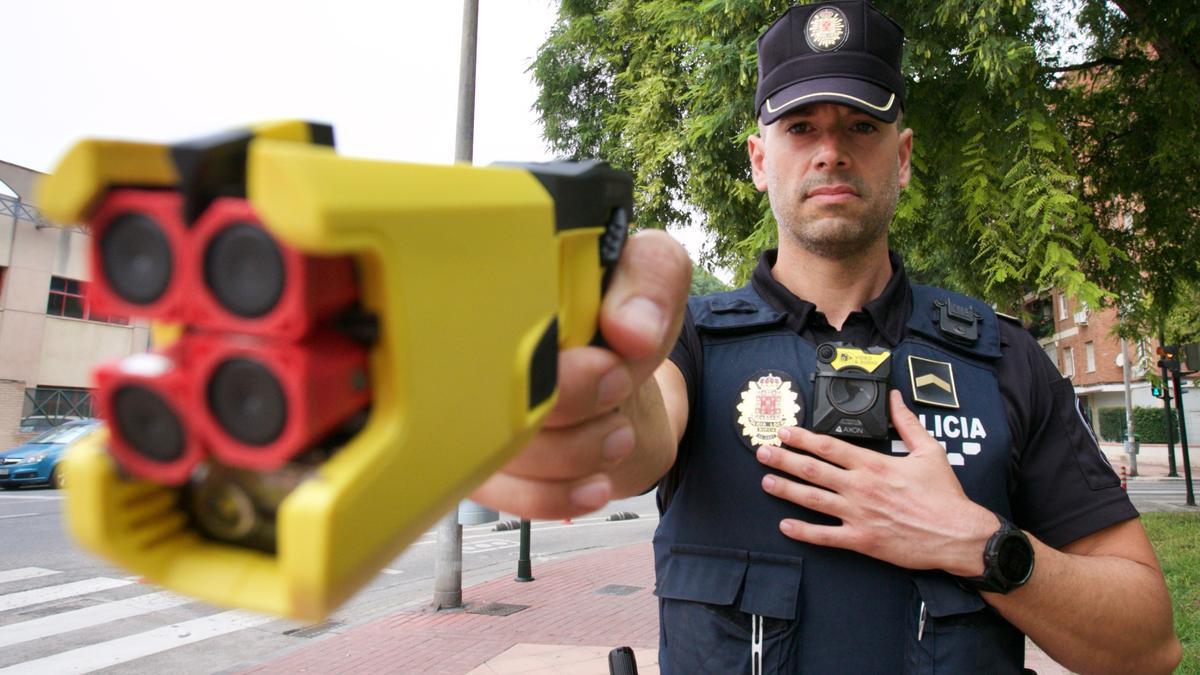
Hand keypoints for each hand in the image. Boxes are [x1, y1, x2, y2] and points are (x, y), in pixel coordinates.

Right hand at [470, 230, 690, 518]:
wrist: (612, 373)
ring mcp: (459, 412)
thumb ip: (652, 279)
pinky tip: (594, 485)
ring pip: (500, 454)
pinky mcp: (474, 463)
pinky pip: (504, 495)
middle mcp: (456, 349)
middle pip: (485, 394)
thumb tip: (630, 333)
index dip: (545, 356)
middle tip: (617, 389)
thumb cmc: (618, 314)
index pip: (478, 317)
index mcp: (487, 286)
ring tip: (616, 432)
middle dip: (571, 403)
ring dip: (575, 452)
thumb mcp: (650, 274)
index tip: (605, 363)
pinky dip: (556, 496)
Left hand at [755, 391, 997, 575]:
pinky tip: (785, 525)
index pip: (829, 446)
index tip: (784, 431)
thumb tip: (896, 398)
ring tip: (766, 482)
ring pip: (813, 500)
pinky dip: (803, 532)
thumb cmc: (944, 495)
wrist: (957, 535)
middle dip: (784, 460)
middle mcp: (861, 488)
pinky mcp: (862, 540)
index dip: (802, 438)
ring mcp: (858, 515)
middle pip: (813, 470)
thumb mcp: (929, 451)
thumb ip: (907, 423)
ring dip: (786, 490)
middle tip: (762, 452)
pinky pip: (826, 536)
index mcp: (874, 464)